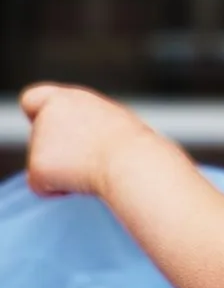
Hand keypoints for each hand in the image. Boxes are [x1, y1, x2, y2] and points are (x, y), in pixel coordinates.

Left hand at [21, 83, 148, 197]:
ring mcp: (37, 144)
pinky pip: (42, 185)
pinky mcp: (35, 170)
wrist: (126, 159)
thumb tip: (69, 146)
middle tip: (87, 153)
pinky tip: (81, 179)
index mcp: (64, 99)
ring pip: (43, 162)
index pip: (33, 99)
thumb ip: (79, 121)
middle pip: (41, 137)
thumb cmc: (126, 139)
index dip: (38, 113)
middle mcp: (45, 117)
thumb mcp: (105, 116)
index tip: (48, 123)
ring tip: (92, 162)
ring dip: (62, 168)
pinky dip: (58, 188)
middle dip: (58, 148)